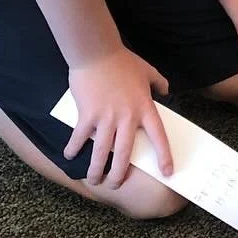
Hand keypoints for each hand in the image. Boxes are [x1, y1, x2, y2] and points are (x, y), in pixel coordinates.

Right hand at [65, 48, 172, 186]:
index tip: (167, 171)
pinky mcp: (87, 115)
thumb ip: (159, 82)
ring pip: (102, 151)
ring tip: (95, 180)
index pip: (158, 137)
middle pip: (125, 153)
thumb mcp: (148, 70)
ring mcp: (106, 118)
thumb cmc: (122, 61)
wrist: (97, 53)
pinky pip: (80, 137)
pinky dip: (74, 148)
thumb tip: (166, 90)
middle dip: (120, 173)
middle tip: (116, 185)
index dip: (164, 156)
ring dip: (97, 169)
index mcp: (145, 108)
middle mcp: (127, 117)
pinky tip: (70, 155)